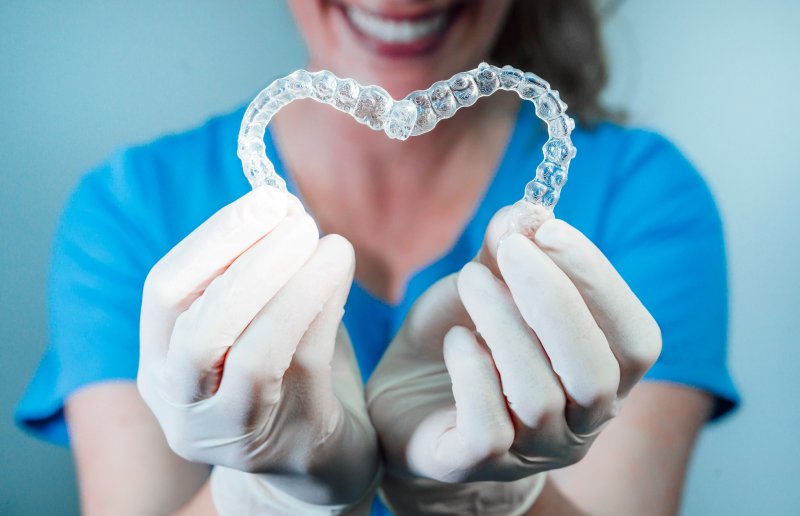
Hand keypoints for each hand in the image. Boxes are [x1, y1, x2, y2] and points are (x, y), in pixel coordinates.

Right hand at [137, 187, 378, 513]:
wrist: (314, 459)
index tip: (266, 199)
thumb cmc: (283, 376)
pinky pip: (302, 367)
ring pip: (252, 355)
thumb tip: (282, 203)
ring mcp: (230, 432)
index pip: (163, 293)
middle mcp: (181, 404)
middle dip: (250, 262)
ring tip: (329, 242)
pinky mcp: (286, 442)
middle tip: (298, 219)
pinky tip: (340, 273)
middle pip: (198, 330)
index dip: (213, 240)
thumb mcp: (253, 323)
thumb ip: (257, 272)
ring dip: (292, 286)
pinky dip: (322, 309)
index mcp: (160, 364)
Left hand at [366, 205, 660, 513]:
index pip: (636, 339)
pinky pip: (489, 430)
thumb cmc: (463, 340)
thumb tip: (525, 212)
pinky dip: (473, 374)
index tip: (550, 229)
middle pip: (596, 374)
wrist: (404, 400)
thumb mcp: (487, 286)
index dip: (599, 281)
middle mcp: (578, 424)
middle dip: (556, 300)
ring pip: (539, 397)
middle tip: (510, 249)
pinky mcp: (475, 465)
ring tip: (470, 281)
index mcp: (601, 377)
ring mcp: (530, 453)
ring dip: (504, 325)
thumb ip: (509, 252)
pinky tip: (456, 341)